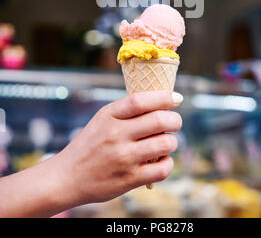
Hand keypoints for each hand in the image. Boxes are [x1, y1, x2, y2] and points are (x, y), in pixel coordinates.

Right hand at [56, 90, 182, 205]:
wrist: (67, 177)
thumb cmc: (90, 144)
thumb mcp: (102, 119)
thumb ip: (128, 110)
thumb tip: (163, 103)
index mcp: (109, 116)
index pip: (141, 100)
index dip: (164, 97)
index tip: (176, 98)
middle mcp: (116, 135)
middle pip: (159, 120)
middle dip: (175, 120)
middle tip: (175, 122)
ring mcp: (124, 158)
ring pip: (165, 143)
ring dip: (172, 141)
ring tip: (166, 142)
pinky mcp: (130, 179)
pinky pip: (163, 169)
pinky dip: (168, 163)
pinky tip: (162, 160)